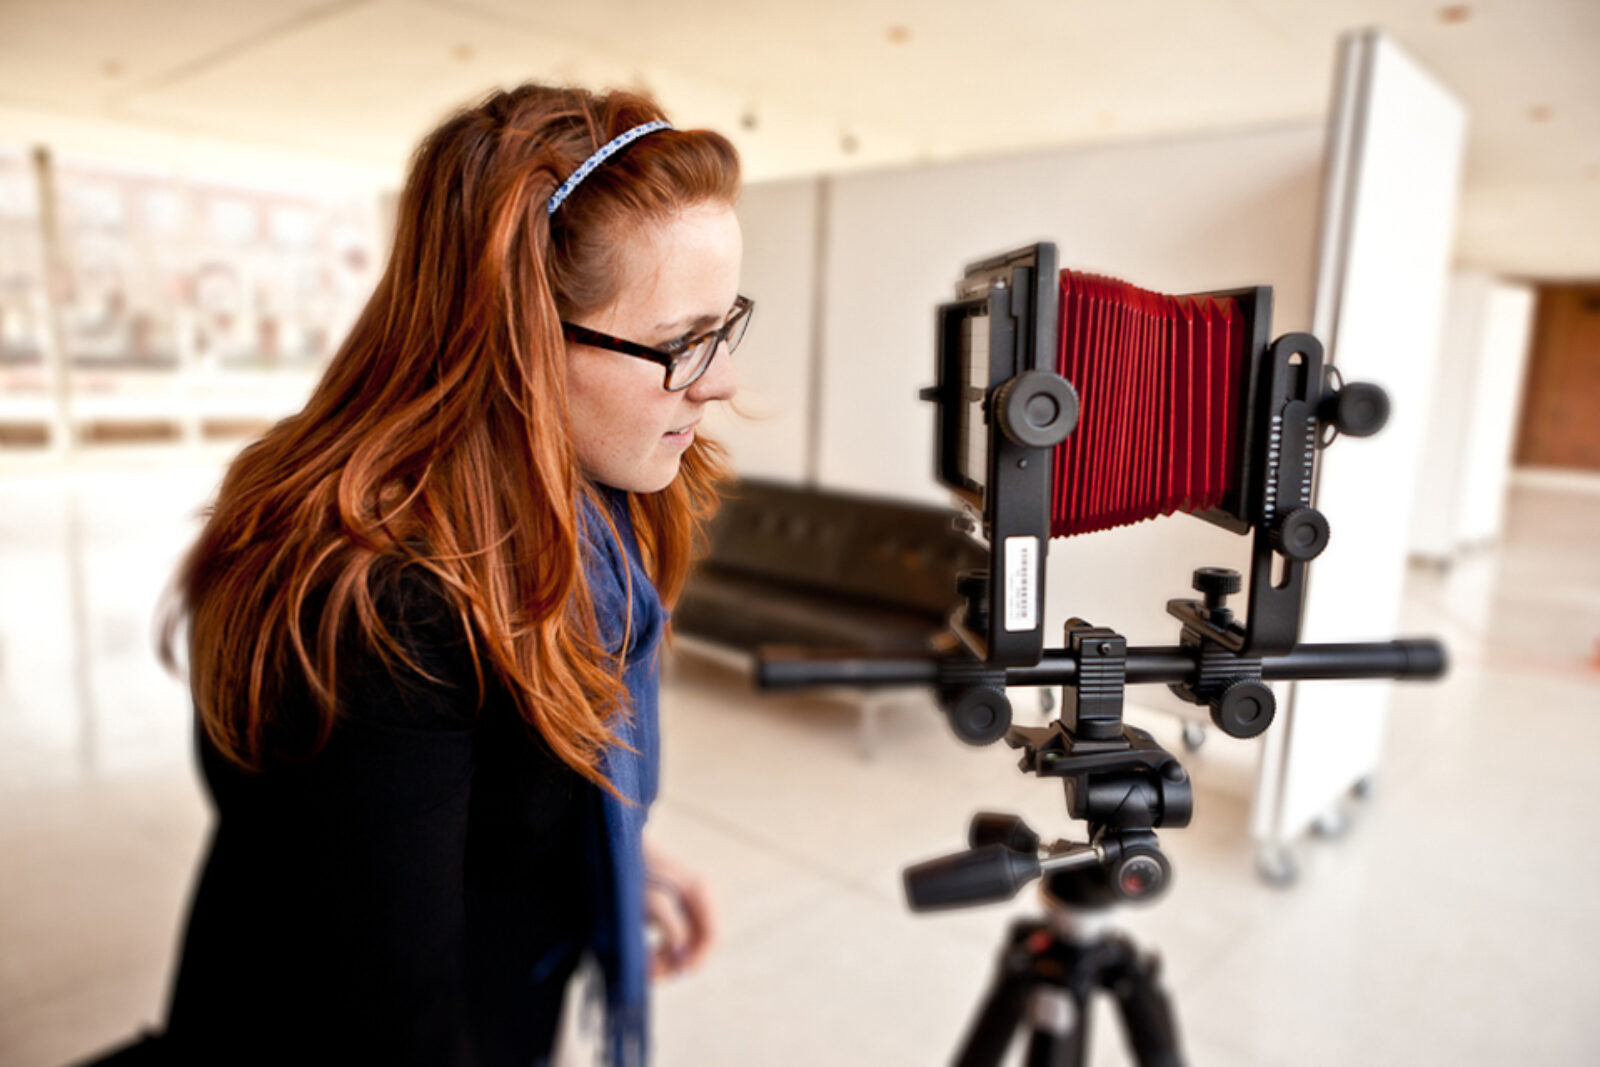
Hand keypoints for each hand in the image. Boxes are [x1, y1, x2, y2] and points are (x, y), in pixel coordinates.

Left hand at [642, 837, 717, 979]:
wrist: (622, 852)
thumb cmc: (639, 871)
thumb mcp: (654, 899)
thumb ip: (672, 926)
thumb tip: (681, 952)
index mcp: (703, 894)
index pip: (712, 936)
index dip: (697, 958)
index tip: (676, 972)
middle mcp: (701, 902)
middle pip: (699, 944)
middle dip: (678, 962)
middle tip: (652, 975)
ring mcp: (689, 908)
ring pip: (687, 945)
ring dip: (669, 960)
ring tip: (645, 968)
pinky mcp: (675, 913)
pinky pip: (676, 940)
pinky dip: (663, 952)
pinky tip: (647, 956)